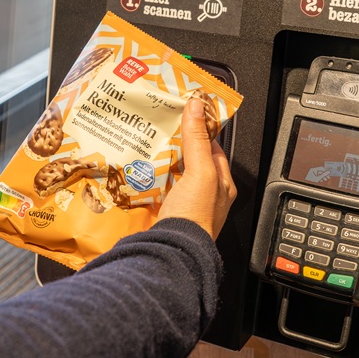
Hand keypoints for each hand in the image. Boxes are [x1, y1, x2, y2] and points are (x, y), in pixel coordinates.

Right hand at [158, 98, 236, 239]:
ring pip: (172, 176)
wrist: (173, 251)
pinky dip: (148, 180)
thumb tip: (197, 106)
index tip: (187, 115)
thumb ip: (198, 140)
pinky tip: (137, 172)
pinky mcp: (164, 215)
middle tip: (161, 128)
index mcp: (221, 186)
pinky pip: (156, 191)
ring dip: (160, 163)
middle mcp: (204, 196)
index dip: (201, 131)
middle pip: (191, 163)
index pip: (214, 150)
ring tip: (145, 145)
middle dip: (176, 147)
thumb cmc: (195, 216)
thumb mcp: (201, 171)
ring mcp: (184, 206)